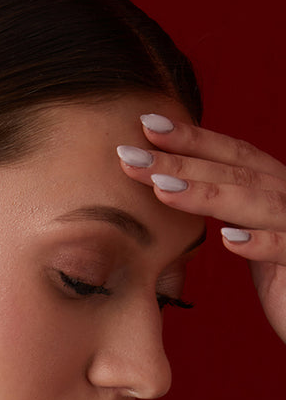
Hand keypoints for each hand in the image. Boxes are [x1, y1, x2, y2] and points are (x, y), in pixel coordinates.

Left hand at [116, 113, 285, 342]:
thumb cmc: (281, 273)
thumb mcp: (249, 231)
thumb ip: (225, 204)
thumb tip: (170, 183)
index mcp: (273, 187)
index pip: (230, 154)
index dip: (191, 138)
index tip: (145, 125)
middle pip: (234, 173)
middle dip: (179, 162)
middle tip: (130, 156)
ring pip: (256, 204)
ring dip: (207, 195)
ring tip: (161, 189)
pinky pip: (285, 248)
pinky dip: (259, 243)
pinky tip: (229, 241)